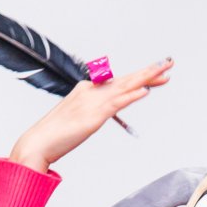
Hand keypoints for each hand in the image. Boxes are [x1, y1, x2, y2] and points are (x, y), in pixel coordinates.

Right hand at [9, 59, 172, 173]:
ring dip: (146, 78)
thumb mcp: (77, 120)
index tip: (158, 74)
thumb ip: (91, 113)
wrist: (37, 143)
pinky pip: (116, 104)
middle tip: (169, 62)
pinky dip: (131, 96)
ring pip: (125, 87)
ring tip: (165, 72)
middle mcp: (91, 92)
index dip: (140, 77)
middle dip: (149, 72)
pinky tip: (145, 91)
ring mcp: (92, 103)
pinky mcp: (93, 117)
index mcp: (87, 91)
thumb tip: (101, 114)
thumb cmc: (54, 135)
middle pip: (126, 80)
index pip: (119, 82)